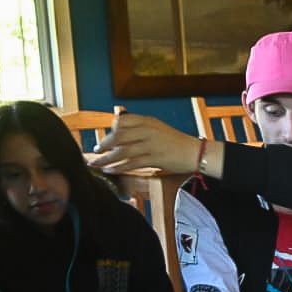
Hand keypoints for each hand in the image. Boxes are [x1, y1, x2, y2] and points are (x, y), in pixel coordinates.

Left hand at [91, 114, 206, 174]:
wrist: (195, 152)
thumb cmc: (177, 142)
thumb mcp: (158, 128)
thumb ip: (141, 127)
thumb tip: (120, 129)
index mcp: (148, 121)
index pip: (122, 121)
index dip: (111, 129)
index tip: (105, 138)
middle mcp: (148, 131)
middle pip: (118, 136)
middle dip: (104, 145)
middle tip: (96, 151)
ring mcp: (151, 144)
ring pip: (122, 151)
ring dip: (107, 158)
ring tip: (97, 163)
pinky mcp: (155, 158)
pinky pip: (132, 163)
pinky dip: (119, 167)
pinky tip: (111, 170)